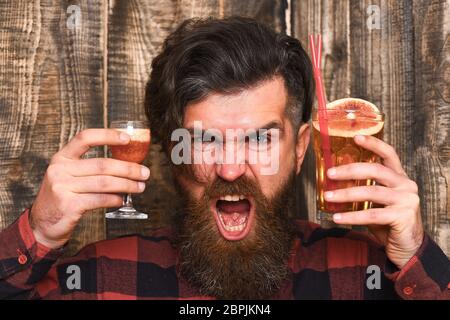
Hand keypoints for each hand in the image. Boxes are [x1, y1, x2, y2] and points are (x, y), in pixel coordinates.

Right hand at [30, 129, 150, 248]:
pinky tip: (123, 200)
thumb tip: (127, 164)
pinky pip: (100, 199)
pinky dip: (115, 199)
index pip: (85, 138)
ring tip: (140, 187)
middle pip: (102, 164)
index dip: (108, 135)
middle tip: (145, 173)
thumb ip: (91, 168)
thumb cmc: (64, 197)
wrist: (42, 224)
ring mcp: (62, 187)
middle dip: (128, 168)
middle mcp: (60, 169)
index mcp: (62, 157)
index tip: (128, 139)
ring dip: (127, 185)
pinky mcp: (68, 205)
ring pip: (104, 183)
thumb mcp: (70, 176)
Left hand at [324, 135, 423, 268]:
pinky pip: (372, 214)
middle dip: (349, 170)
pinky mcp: (403, 217)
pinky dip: (351, 217)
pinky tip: (337, 218)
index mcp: (399, 177)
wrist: (407, 247)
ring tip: (328, 196)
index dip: (373, 144)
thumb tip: (333, 180)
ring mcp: (407, 200)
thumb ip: (364, 188)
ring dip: (346, 194)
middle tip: (329, 173)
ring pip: (371, 192)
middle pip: (375, 170)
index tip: (355, 137)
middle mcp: (406, 184)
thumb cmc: (387, 221)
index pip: (389, 154)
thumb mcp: (376, 201)